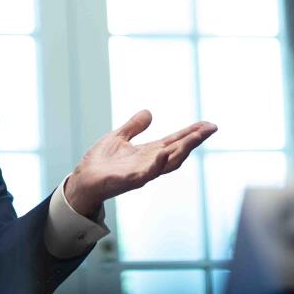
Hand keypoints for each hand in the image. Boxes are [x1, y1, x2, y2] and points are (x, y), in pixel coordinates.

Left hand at [64, 109, 216, 217]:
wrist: (82, 181)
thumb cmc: (99, 163)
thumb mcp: (118, 138)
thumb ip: (134, 127)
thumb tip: (149, 112)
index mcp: (148, 153)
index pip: (175, 141)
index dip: (191, 133)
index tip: (208, 124)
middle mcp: (149, 163)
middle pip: (178, 151)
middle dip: (194, 140)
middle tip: (210, 128)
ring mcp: (141, 173)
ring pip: (168, 163)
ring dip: (183, 150)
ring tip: (195, 137)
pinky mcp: (128, 181)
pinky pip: (146, 174)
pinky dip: (156, 164)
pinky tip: (163, 153)